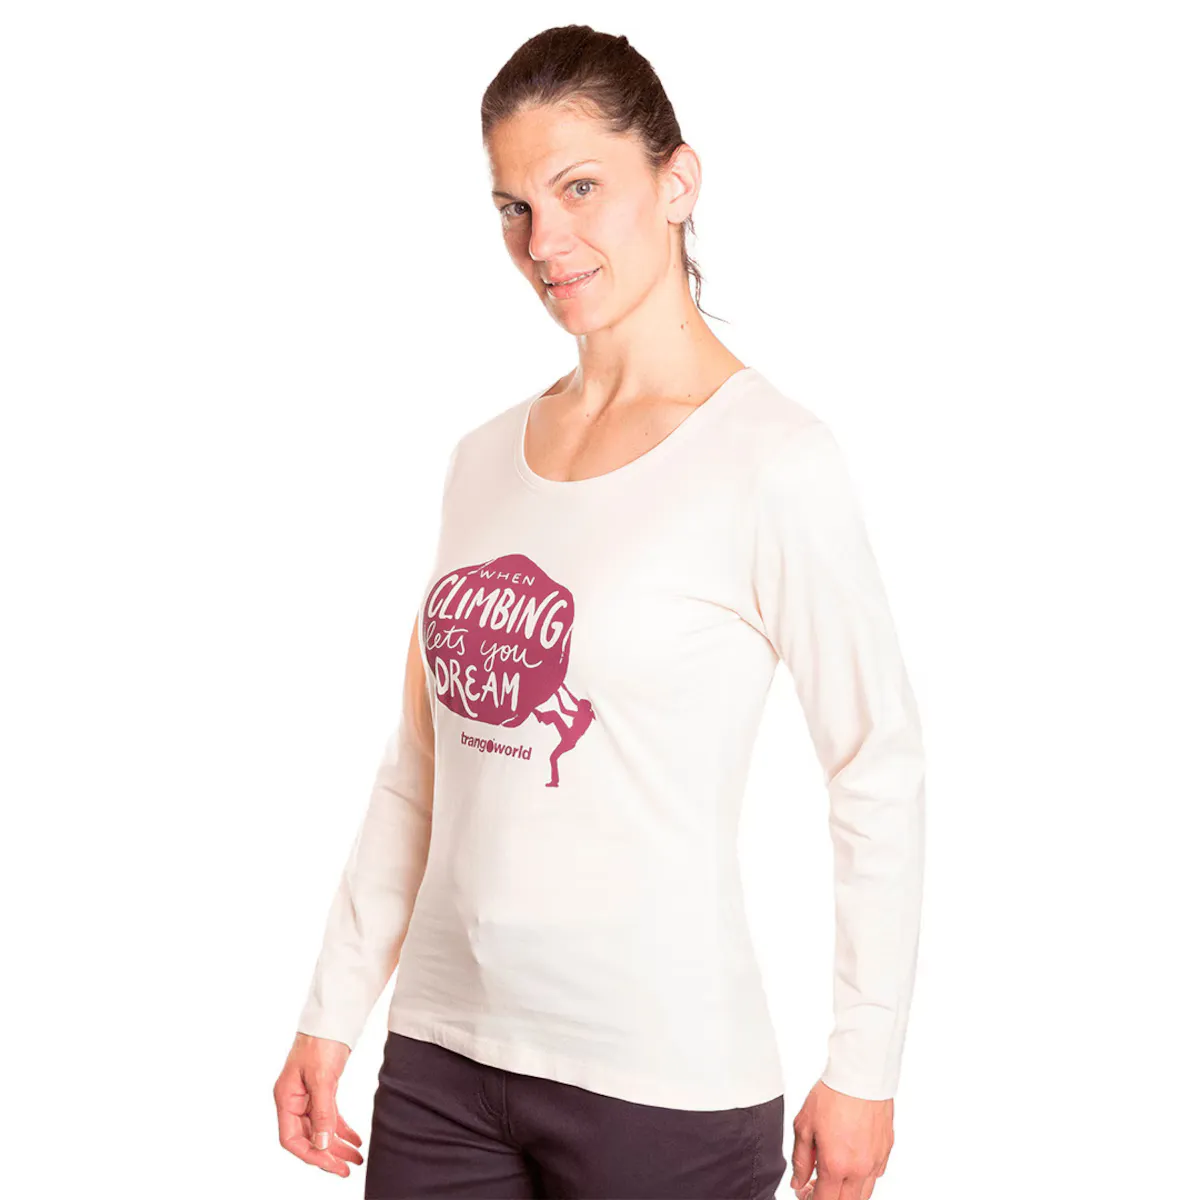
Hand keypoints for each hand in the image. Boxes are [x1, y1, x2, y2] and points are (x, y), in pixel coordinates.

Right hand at [274, 1032, 362, 1177]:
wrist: (333, 1016)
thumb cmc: (321, 1041)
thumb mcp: (323, 1077)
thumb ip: (322, 1112)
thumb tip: (322, 1144)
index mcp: (286, 1098)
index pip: (292, 1139)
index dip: (311, 1155)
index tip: (332, 1164)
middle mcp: (294, 1100)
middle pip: (307, 1137)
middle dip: (328, 1154)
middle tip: (347, 1168)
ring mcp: (307, 1095)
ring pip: (321, 1129)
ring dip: (337, 1145)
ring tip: (356, 1158)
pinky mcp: (322, 1089)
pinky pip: (329, 1116)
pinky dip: (341, 1129)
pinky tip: (355, 1139)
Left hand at [789, 1080, 893, 1198]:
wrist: (860, 1075)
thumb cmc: (832, 1095)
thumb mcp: (804, 1126)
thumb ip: (800, 1159)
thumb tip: (798, 1182)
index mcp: (836, 1166)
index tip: (804, 1192)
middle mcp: (859, 1169)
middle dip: (829, 1198)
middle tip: (815, 1186)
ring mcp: (876, 1161)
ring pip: (863, 1194)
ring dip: (847, 1192)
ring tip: (832, 1176)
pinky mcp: (886, 1150)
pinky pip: (875, 1175)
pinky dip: (862, 1177)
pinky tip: (850, 1162)